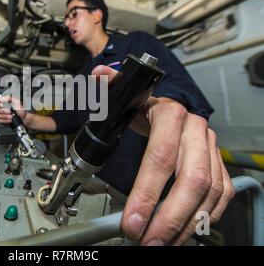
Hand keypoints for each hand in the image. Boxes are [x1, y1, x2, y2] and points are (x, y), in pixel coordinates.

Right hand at [0, 95, 26, 124]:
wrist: (23, 117)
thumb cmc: (20, 109)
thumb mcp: (16, 101)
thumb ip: (8, 98)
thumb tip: (1, 99)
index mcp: (1, 101)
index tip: (1, 105)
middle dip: (2, 110)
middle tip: (9, 111)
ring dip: (4, 116)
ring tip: (11, 115)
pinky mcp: (0, 120)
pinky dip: (5, 120)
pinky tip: (10, 119)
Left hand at [92, 65, 234, 245]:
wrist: (168, 107)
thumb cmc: (143, 106)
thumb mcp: (124, 96)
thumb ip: (110, 88)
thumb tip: (99, 77)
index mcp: (170, 115)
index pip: (161, 156)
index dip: (147, 192)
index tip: (132, 220)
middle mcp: (195, 131)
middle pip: (192, 179)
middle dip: (170, 217)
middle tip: (148, 240)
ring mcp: (210, 148)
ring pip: (209, 191)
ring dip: (187, 223)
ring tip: (162, 242)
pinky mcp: (217, 163)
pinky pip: (220, 194)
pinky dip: (204, 217)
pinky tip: (185, 231)